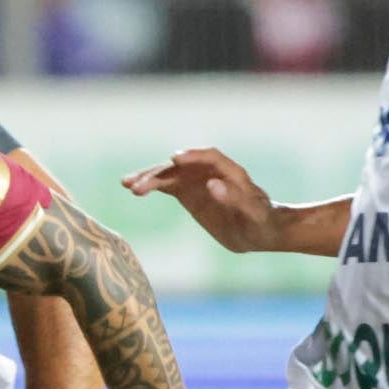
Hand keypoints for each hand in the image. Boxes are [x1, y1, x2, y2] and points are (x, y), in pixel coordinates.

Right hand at [124, 147, 282, 253]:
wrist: (260, 231)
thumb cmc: (261, 221)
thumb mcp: (252, 213)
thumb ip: (234, 197)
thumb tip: (211, 184)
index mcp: (230, 171)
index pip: (209, 157)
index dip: (192, 156)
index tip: (174, 158)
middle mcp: (210, 171)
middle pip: (182, 166)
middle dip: (160, 172)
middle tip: (139, 185)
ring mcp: (197, 180)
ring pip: (170, 174)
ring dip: (149, 179)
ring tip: (128, 185)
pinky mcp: (188, 192)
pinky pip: (167, 185)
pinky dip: (151, 186)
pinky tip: (132, 188)